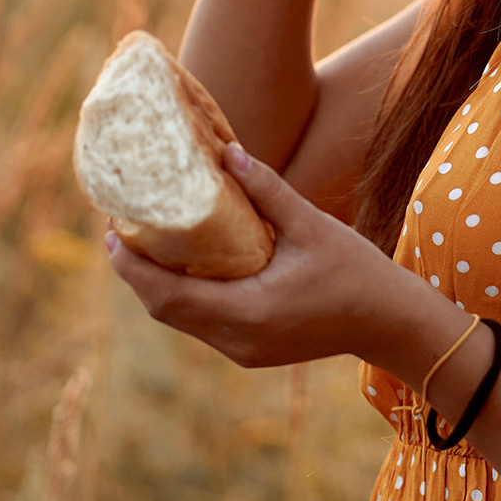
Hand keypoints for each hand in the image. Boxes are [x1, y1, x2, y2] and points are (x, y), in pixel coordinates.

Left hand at [105, 144, 393, 368]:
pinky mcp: (251, 349)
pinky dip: (184, 294)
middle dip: (135, 271)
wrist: (390, 323)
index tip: (111, 228)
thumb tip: (226, 150)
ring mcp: (243, 350)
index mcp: (247, 312)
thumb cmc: (356, 272)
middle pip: (164, 310)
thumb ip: (267, 190)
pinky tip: (184, 263)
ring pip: (180, 319)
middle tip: (118, 226)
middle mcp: (237, 340)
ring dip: (157, 284)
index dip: (131, 265)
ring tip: (143, 239)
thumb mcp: (311, 225)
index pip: (167, 295)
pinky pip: (202, 322)